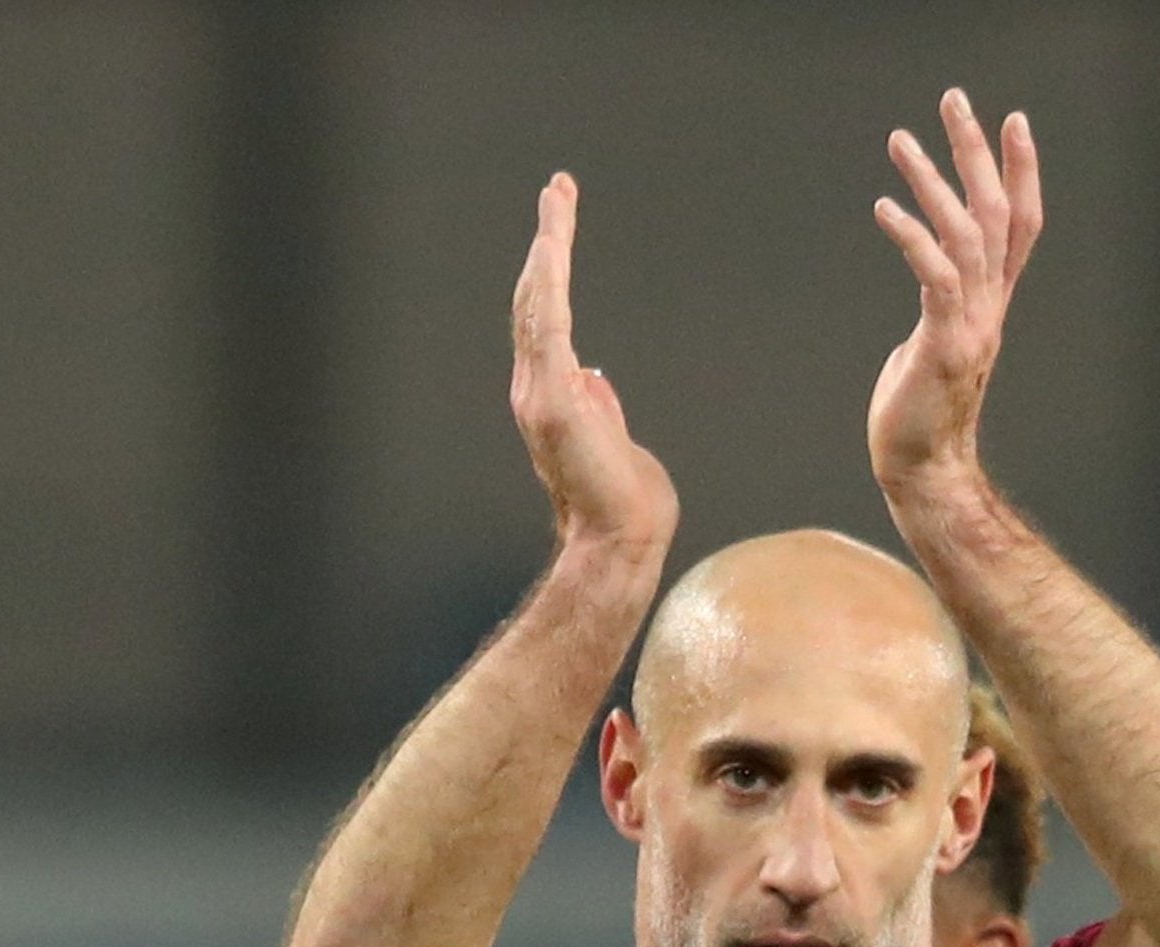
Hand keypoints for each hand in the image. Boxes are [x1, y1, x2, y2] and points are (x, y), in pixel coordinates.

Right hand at [510, 173, 678, 554]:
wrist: (621, 542)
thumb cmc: (625, 504)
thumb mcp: (616, 442)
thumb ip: (601, 407)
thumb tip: (596, 376)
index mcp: (550, 398)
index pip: (546, 321)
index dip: (549, 273)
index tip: (558, 230)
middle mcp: (534, 389)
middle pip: (535, 299)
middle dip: (547, 242)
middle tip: (557, 191)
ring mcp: (539, 392)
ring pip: (538, 301)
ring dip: (548, 244)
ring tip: (557, 197)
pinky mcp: (552, 397)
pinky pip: (548, 321)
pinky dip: (550, 276)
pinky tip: (553, 238)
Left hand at [866, 89, 1042, 493]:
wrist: (923, 472)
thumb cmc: (917, 417)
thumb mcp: (929, 349)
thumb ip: (936, 313)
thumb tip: (930, 297)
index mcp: (989, 306)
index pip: (1019, 226)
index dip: (1021, 172)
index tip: (1012, 121)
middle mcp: (989, 309)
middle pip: (998, 214)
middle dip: (978, 152)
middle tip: (955, 99)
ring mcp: (970, 326)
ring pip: (968, 235)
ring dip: (935, 181)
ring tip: (900, 140)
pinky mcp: (942, 345)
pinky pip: (934, 278)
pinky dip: (912, 237)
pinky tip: (885, 207)